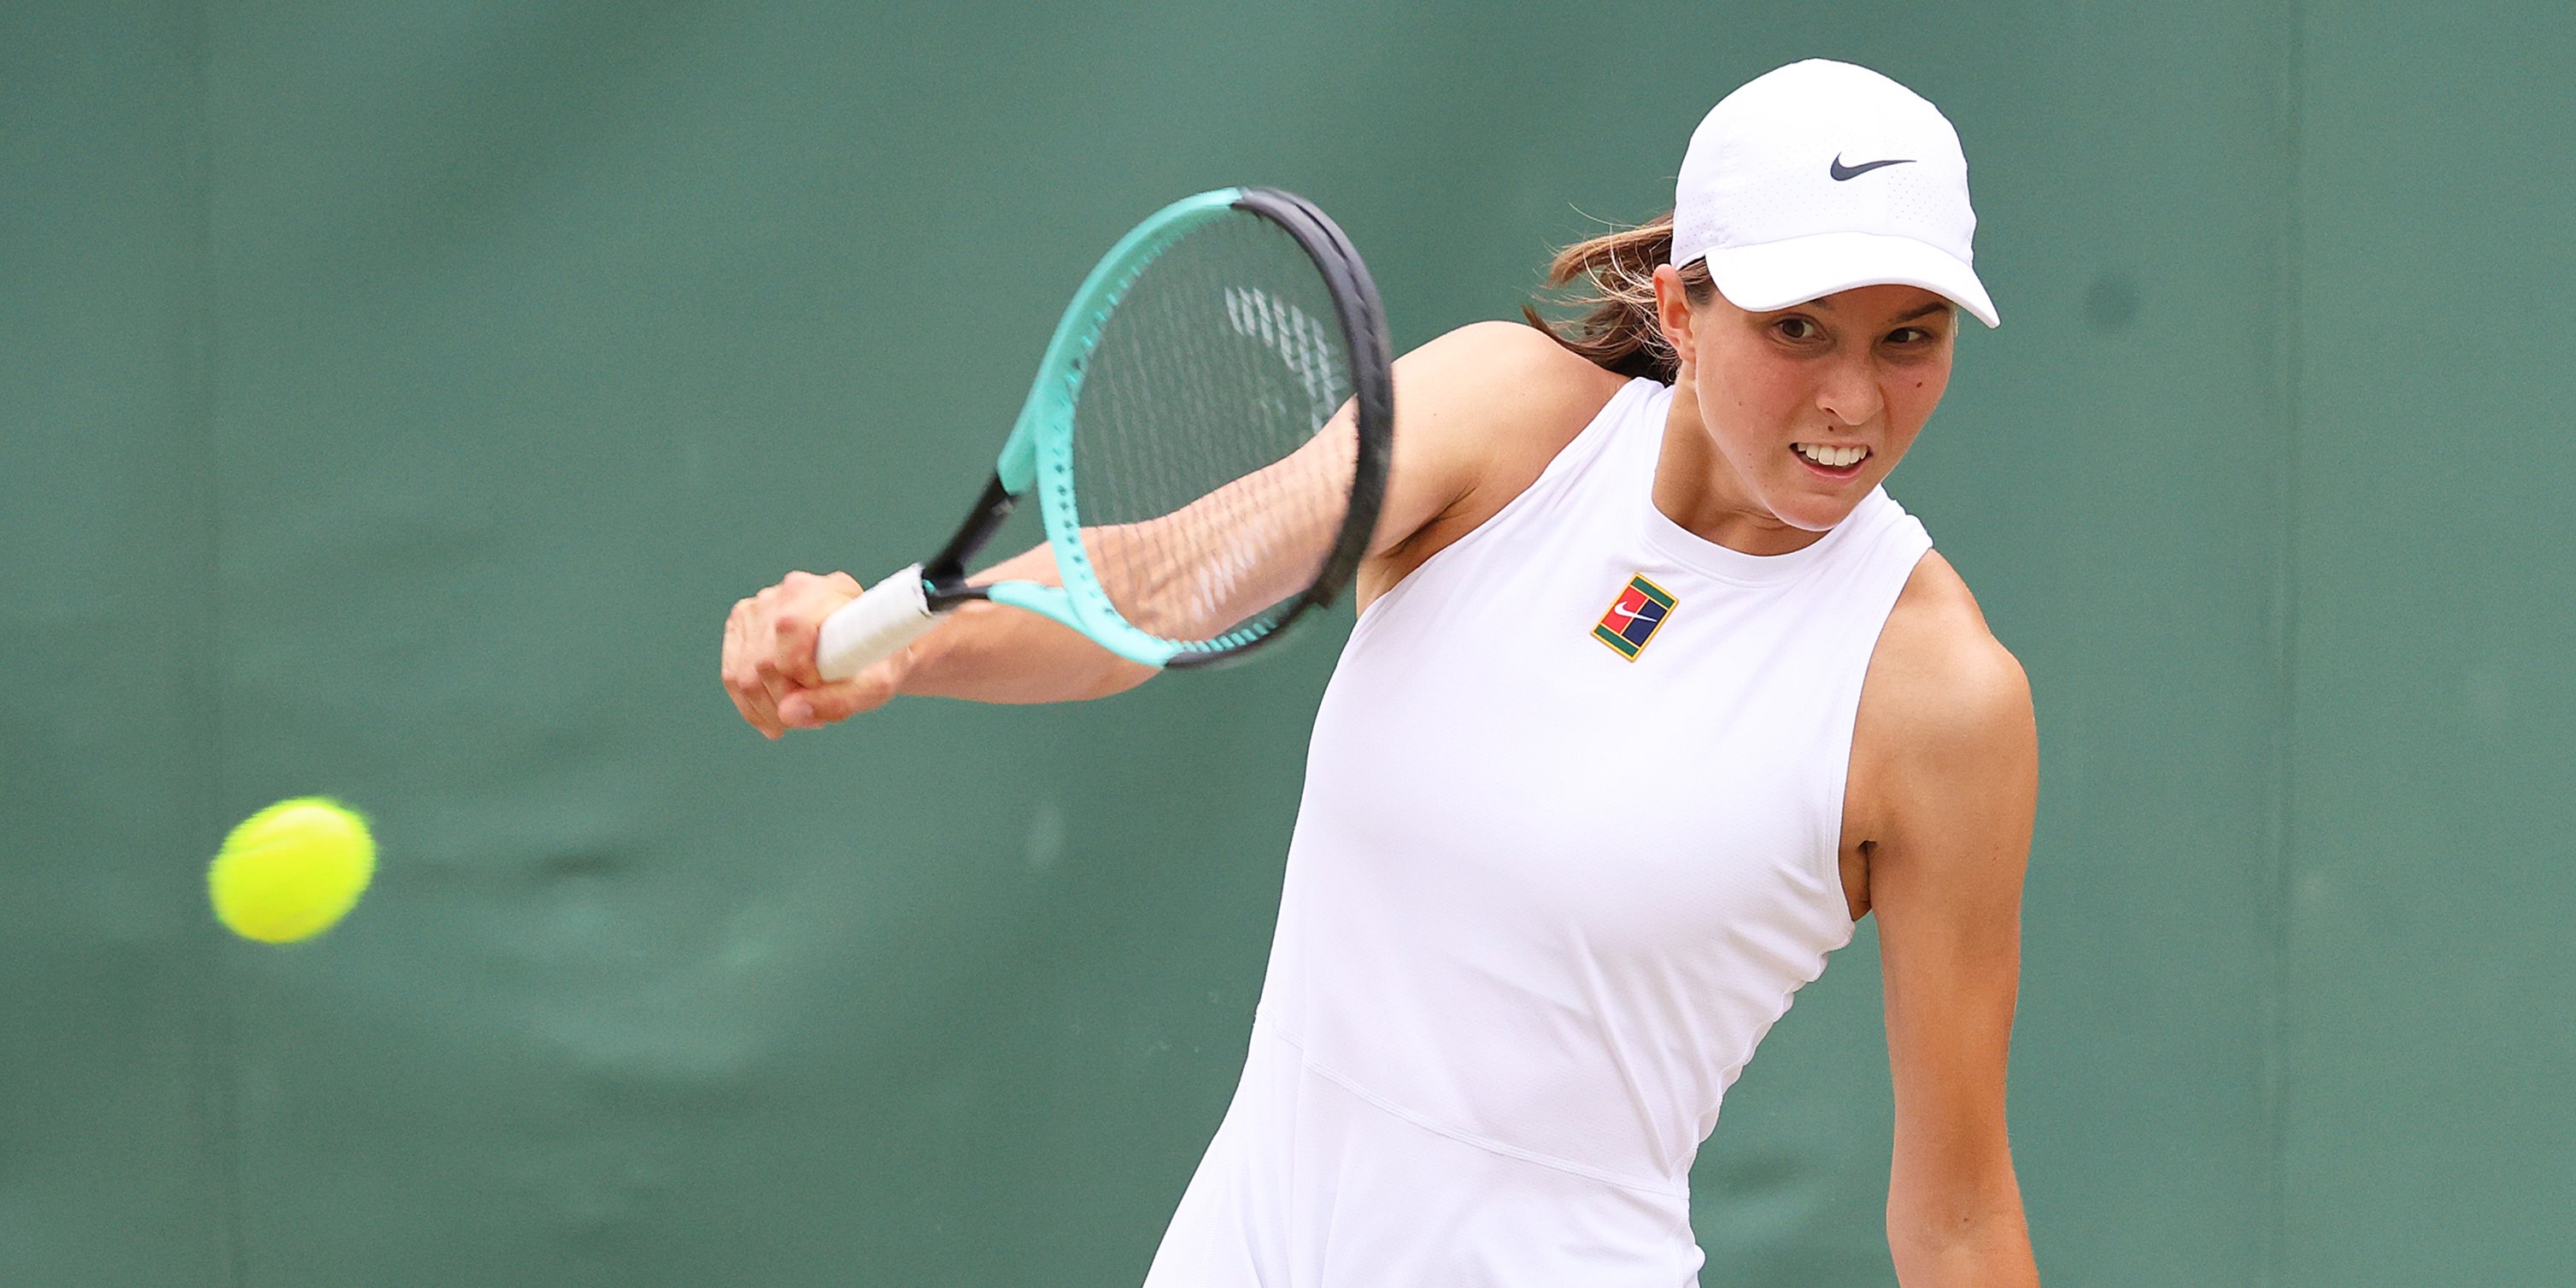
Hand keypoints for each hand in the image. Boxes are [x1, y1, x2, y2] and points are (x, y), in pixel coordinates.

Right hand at [720, 570, 907, 736]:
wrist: (870, 647)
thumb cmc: (878, 662)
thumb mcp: (876, 686)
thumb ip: (839, 702)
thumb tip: (788, 714)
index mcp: (826, 592)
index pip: (790, 627)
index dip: (800, 671)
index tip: (822, 686)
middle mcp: (788, 591)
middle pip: (763, 659)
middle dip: (786, 701)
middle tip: (816, 717)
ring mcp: (760, 605)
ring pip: (742, 673)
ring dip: (769, 710)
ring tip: (801, 717)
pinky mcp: (743, 623)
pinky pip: (732, 675)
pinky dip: (751, 707)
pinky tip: (776, 718)